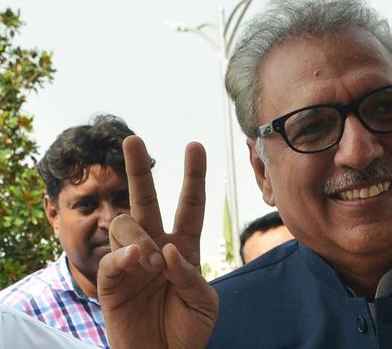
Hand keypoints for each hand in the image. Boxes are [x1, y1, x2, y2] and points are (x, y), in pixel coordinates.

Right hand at [97, 136, 218, 348]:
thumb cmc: (188, 329)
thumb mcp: (204, 302)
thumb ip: (191, 275)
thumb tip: (169, 250)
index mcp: (185, 247)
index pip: (190, 205)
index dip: (193, 177)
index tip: (195, 146)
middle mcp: (156, 247)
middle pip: (144, 200)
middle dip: (138, 170)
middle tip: (132, 139)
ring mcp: (131, 262)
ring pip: (125, 224)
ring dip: (140, 236)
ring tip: (153, 262)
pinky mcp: (111, 282)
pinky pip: (112, 258)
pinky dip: (125, 256)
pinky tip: (138, 262)